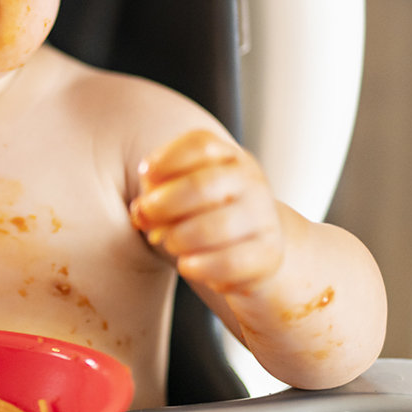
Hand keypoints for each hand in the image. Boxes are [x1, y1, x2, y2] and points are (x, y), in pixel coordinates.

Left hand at [129, 130, 283, 292]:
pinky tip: (187, 265)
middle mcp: (250, 181)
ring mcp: (263, 217)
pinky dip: (200, 266)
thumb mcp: (177, 194)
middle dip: (164, 204)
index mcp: (227, 157)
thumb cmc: (201, 213)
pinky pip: (230, 263)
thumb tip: (142, 211)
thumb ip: (155, 193)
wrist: (250, 249)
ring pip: (216, 227)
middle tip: (145, 216)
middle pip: (202, 185)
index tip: (146, 174)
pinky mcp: (268, 254)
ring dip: (179, 238)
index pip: (200, 145)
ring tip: (169, 243)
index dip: (166, 158)